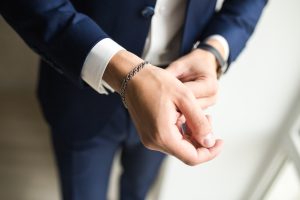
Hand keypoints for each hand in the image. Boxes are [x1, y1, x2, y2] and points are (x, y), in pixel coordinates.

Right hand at [103, 50, 222, 164]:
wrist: (131, 77)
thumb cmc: (156, 82)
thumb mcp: (185, 98)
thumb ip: (199, 122)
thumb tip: (210, 142)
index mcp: (163, 135)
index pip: (192, 157)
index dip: (210, 152)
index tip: (220, 141)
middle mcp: (154, 142)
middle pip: (186, 153)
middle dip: (202, 140)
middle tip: (210, 119)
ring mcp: (150, 139)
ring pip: (179, 146)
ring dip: (193, 135)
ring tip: (201, 115)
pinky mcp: (149, 133)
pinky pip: (170, 139)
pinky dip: (182, 132)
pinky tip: (186, 116)